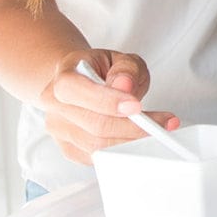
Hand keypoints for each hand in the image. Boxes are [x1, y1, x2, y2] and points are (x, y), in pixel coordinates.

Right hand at [41, 49, 177, 164]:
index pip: (77, 91)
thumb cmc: (102, 70)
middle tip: (160, 123)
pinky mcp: (69, 148)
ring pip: (96, 145)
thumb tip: (124, 86)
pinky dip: (122, 151)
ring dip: (132, 141)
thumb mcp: (121, 59)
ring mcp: (59, 129)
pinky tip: (139, 139)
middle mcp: (56, 104)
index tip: (136, 106)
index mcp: (64, 76)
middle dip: (132, 127)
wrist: (82, 80)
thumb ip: (126, 69)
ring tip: (157, 130)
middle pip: (93, 124)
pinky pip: (96, 157)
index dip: (108, 101)